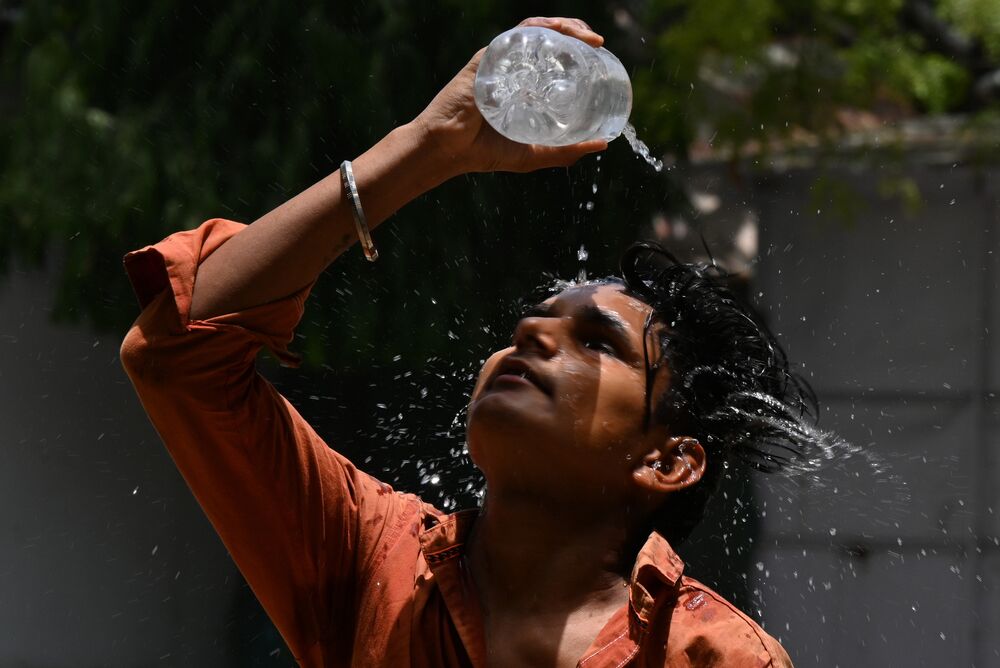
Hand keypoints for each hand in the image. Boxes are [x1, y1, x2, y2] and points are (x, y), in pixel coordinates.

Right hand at [413, 17, 608, 175]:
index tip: (601, 55)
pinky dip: (539, 28)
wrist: (447, 149)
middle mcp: (514, 69)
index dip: (580, 50)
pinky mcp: (488, 58)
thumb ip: (566, 151)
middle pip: (550, 39)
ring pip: (536, 31)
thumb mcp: (534, 154)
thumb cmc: (484, 151)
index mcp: (525, 85)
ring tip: (585, 35)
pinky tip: (558, 33)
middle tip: (598, 43)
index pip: (555, 58)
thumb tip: (603, 144)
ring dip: (564, 26)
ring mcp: (501, 61)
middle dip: (577, 32)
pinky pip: (515, 35)